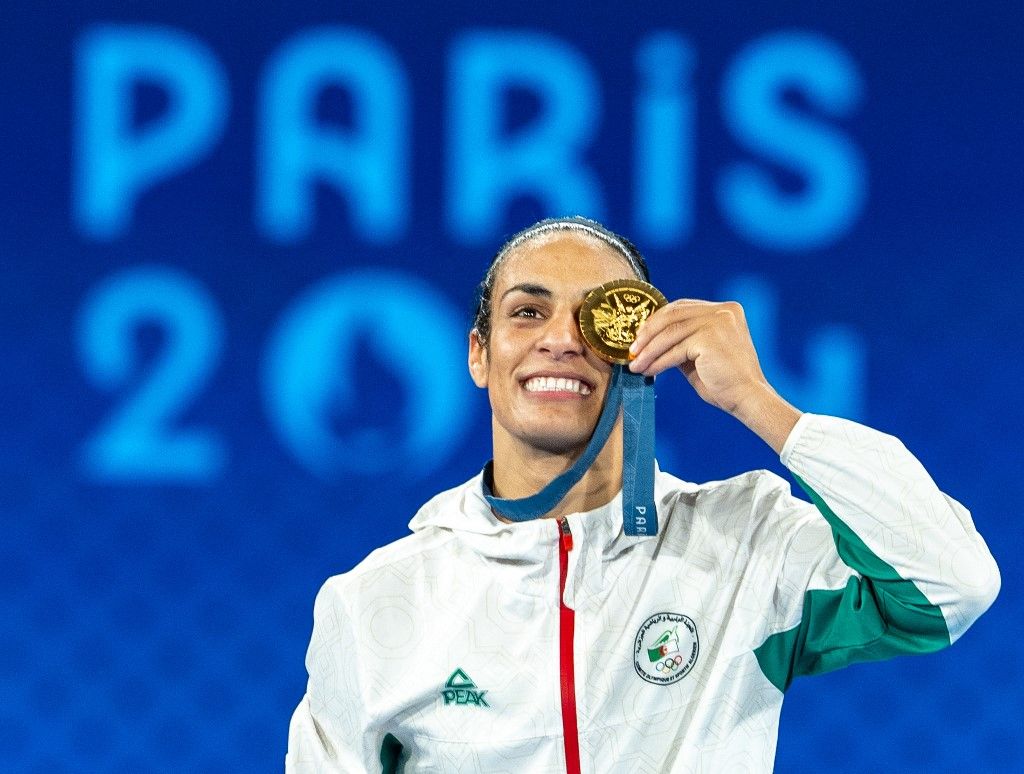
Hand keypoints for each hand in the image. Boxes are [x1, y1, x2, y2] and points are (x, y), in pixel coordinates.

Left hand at [626, 299, 800, 451]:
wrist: (747, 399)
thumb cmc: (725, 381)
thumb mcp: (699, 354)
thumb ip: (681, 341)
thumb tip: (648, 340)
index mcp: (725, 310)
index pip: (681, 307)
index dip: (656, 321)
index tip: (639, 337)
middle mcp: (723, 311)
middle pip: (673, 315)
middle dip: (647, 333)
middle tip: (632, 351)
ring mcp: (718, 322)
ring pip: (670, 333)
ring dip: (648, 351)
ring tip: (635, 365)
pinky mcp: (710, 337)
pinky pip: (675, 349)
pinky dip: (658, 361)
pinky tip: (649, 371)